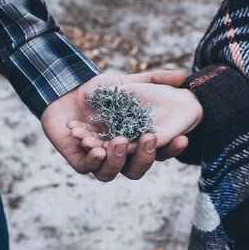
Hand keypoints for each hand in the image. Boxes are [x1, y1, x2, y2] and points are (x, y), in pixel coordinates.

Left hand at [41, 70, 198, 180]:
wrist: (66, 88)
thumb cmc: (99, 89)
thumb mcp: (129, 81)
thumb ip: (155, 80)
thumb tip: (183, 77)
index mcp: (135, 141)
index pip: (158, 152)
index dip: (172, 149)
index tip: (182, 138)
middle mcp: (119, 154)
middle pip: (138, 169)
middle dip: (145, 157)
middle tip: (149, 138)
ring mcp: (98, 158)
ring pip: (112, 172)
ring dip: (117, 159)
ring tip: (118, 140)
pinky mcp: (78, 157)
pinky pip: (88, 167)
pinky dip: (93, 159)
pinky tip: (96, 147)